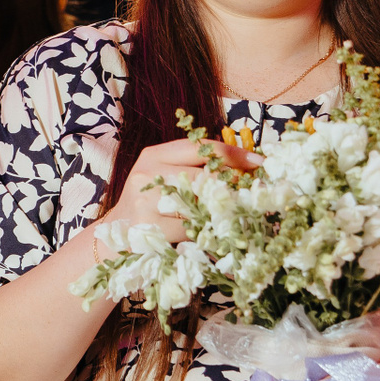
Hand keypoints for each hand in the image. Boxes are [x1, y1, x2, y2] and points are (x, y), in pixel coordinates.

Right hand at [101, 137, 259, 242]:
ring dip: (219, 212)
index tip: (259, 163)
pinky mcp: (149, 227)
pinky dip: (203, 232)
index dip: (234, 154)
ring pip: (200, 204)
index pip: (201, 148)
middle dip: (231, 187)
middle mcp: (147, 174)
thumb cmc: (152, 201)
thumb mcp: (167, 174)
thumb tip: (248, 168)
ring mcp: (145, 201)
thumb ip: (197, 167)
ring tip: (226, 216)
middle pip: (204, 177)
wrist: (119, 230)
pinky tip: (203, 232)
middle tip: (248, 195)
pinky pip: (191, 228)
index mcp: (153, 155)